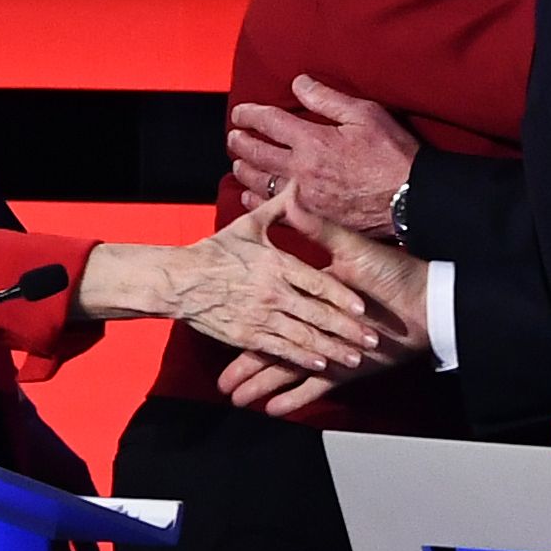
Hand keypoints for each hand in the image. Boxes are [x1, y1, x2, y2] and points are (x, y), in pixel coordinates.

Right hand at [82, 190, 383, 368]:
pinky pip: (280, 351)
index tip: (363, 308)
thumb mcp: (248, 226)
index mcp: (277, 265)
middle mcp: (272, 294)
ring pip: (303, 337)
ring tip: (354, 359)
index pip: (318, 283)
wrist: (176, 280)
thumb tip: (296, 184)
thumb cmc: (214, 251)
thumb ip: (278, 209)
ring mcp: (260, 317)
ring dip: (331, 350)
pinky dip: (300, 359)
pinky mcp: (246, 336)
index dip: (342, 297)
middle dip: (347, 331)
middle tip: (374, 341)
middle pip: (318, 315)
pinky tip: (320, 366)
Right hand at [221, 203, 434, 420]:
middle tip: (218, 376)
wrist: (428, 302)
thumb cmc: (392, 270)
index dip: (246, 313)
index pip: (268, 307)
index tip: (218, 317)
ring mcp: (327, 347)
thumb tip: (294, 192)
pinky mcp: (343, 369)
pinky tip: (272, 409)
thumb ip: (317, 226)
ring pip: (287, 366)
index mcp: (310, 292)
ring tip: (235, 398)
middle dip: (247, 362)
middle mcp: (314, 321)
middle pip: (271, 342)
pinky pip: (313, 387)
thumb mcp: (349, 246)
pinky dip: (294, 397)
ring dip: (262, 383)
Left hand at [225, 77, 420, 238]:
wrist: (410, 199)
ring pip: (261, 182)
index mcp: (313, 140)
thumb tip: (299, 84)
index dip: (249, 114)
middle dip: (240, 143)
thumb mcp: (365, 114)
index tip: (240, 112)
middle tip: (233, 137)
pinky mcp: (312, 218)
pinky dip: (258, 200)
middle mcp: (302, 169)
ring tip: (238, 164)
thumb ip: (327, 99)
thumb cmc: (393, 155)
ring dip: (245, 171)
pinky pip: (274, 209)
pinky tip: (251, 195)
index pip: (268, 122)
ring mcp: (304, 197)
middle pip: (257, 154)